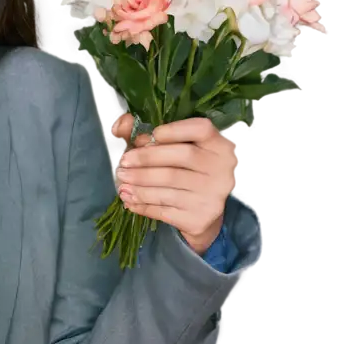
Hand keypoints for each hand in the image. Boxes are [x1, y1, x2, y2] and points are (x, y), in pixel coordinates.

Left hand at [108, 114, 237, 254]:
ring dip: (139, 185)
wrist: (209, 210)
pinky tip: (129, 200)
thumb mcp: (180, 151)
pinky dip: (142, 205)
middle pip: (181, 157)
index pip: (200, 129)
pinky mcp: (200, 218)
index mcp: (219, 145)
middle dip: (146, 159)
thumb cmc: (190, 171)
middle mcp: (221, 169)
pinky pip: (164, 211)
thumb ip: (152, 137)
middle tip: (122, 163)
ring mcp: (212, 195)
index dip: (173, 130)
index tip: (149, 135)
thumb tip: (124, 125)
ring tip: (122, 182)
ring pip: (168, 187)